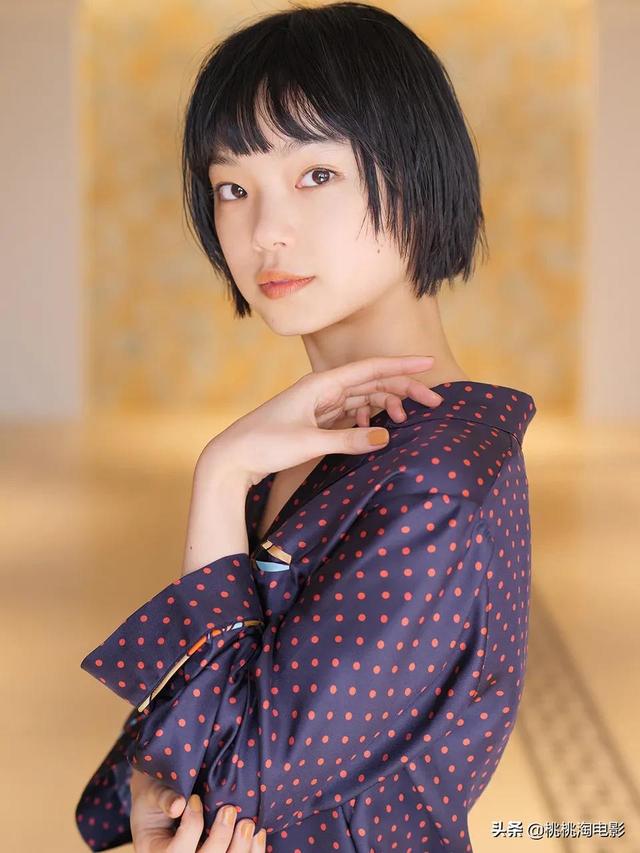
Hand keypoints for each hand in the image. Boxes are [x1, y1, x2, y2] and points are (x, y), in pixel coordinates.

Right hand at [130, 767, 265, 851]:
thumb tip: (179, 804)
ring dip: (240, 848)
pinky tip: (258, 833)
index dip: (191, 825)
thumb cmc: (154, 796)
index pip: (177, 852)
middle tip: (229, 810)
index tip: (195, 799)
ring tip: (248, 824)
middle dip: (220, 839)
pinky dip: (253, 851)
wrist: (161, 804)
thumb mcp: (150, 793)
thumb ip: (162, 797)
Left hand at [198, 354, 442, 486]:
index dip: (401, 366)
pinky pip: (351, 413)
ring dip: (387, 405)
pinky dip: (368, 419)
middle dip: (403, 388)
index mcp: (320, 384)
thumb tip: (386, 438)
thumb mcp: (309, 443)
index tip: (429, 363)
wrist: (232, 458)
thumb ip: (348, 440)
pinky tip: (376, 429)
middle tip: (434, 401)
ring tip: (408, 419)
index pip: (369, 369)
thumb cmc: (264, 445)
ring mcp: (320, 404)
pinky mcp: (316, 420)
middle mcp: (322, 389)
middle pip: (372, 382)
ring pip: (363, 398)